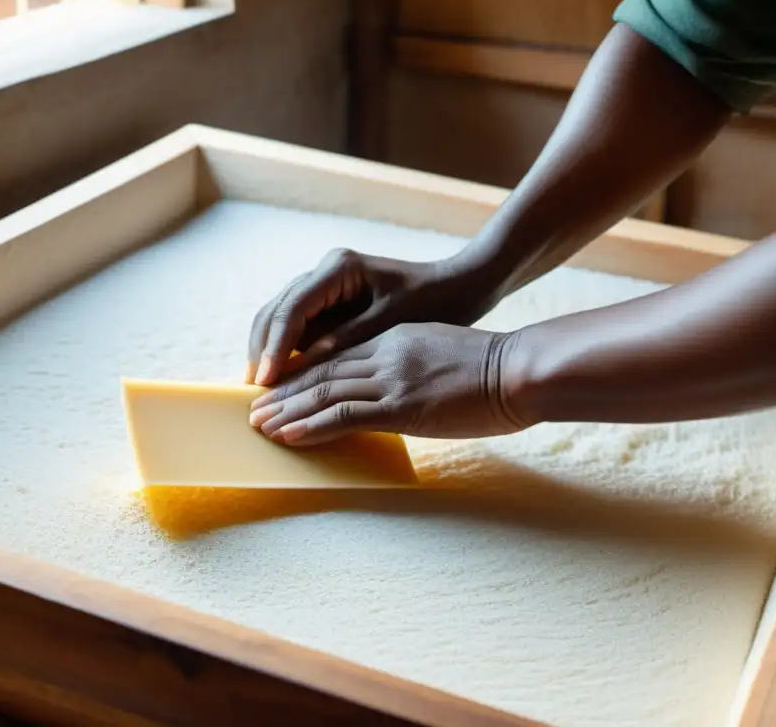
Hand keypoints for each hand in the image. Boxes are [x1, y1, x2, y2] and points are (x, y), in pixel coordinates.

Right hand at [246, 249, 493, 386]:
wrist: (460, 285)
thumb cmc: (433, 301)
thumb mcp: (391, 323)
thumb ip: (346, 340)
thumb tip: (303, 365)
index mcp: (339, 269)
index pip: (292, 309)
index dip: (275, 347)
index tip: (265, 380)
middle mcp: (325, 272)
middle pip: (276, 311)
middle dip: (261, 350)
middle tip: (253, 391)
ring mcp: (325, 285)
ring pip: (281, 318)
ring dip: (268, 352)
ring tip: (260, 390)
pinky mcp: (331, 303)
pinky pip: (298, 327)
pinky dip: (287, 353)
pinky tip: (282, 380)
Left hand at [248, 322, 528, 445]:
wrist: (520, 370)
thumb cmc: (495, 370)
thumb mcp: (446, 357)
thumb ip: (416, 368)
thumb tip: (403, 393)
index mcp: (397, 339)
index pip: (339, 357)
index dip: (305, 374)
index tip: (282, 388)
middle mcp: (387, 353)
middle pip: (322, 372)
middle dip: (285, 392)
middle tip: (254, 409)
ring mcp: (392, 378)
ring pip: (325, 392)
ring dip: (287, 410)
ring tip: (260, 425)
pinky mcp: (401, 405)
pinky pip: (345, 414)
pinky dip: (312, 426)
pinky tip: (289, 435)